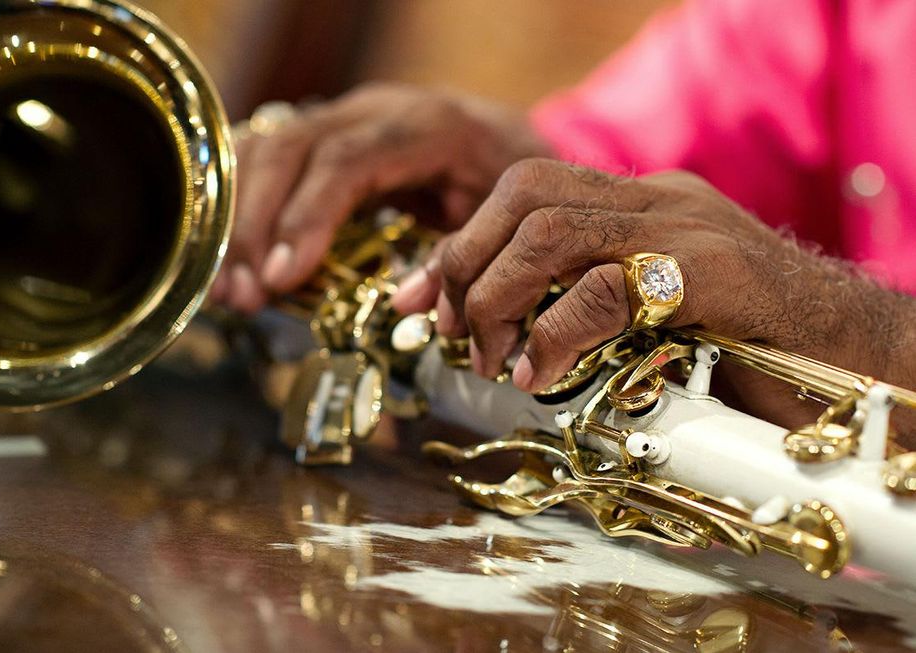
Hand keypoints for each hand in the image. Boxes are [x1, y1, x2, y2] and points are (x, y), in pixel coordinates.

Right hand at [211, 83, 548, 312]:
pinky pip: (264, 158)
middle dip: (256, 225)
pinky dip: (238, 207)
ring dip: (237, 221)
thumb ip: (457, 256)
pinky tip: (226, 258)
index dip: (307, 216)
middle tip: (242, 293)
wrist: (508, 141)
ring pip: (267, 149)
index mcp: (427, 126)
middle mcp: (374, 111)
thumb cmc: (508, 183)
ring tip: (227, 290)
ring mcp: (342, 118)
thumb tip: (407, 303)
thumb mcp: (502, 218)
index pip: (348, 161)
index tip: (281, 276)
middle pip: (292, 150)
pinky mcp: (321, 136)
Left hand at [394, 159, 915, 429]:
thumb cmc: (752, 350)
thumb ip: (590, 312)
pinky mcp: (711, 273)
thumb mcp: (656, 319)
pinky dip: (553, 333)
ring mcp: (685, 229)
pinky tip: (538, 375)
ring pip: (550, 230)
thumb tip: (511, 343)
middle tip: (447, 332)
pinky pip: (605, 287)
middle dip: (464, 262)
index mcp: (639, 205)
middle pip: (524, 193)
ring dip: (496, 296)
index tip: (416, 299)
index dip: (457, 243)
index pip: (525, 193)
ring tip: (487, 359)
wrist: (859, 359)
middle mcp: (657, 201)